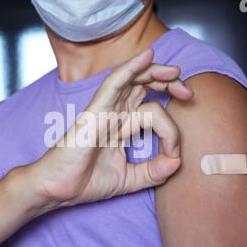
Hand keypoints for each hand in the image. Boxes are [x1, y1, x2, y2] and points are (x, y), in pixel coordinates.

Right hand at [29, 49, 193, 206]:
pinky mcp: (95, 111)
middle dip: (168, 84)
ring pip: (133, 80)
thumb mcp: (130, 179)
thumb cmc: (87, 181)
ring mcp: (105, 109)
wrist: (59, 189)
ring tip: (175, 72)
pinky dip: (130, 68)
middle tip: (187, 93)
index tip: (175, 153)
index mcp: (122, 126)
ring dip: (155, 72)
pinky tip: (147, 57)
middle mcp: (115, 114)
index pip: (152, 109)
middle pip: (144, 87)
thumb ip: (154, 172)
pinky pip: (114, 83)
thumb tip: (177, 162)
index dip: (172, 126)